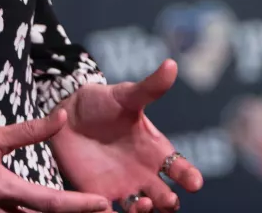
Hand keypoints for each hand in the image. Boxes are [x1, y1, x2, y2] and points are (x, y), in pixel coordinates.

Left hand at [47, 60, 206, 212]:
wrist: (66, 115)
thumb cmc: (102, 103)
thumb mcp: (126, 95)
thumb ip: (149, 87)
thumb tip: (172, 64)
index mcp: (155, 150)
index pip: (179, 168)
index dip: (189, 176)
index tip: (194, 182)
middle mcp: (143, 173)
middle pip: (165, 198)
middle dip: (169, 203)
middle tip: (168, 200)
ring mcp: (123, 187)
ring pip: (142, 210)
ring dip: (145, 211)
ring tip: (141, 203)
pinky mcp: (98, 196)